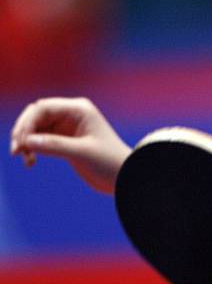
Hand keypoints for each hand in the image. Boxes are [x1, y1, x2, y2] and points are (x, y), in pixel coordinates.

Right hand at [10, 97, 131, 193]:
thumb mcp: (82, 153)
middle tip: (16, 151)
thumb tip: (26, 141)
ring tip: (26, 160)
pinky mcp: (65, 139)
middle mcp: (71, 113)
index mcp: (79, 109)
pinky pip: (41, 139)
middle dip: (23, 132)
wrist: (124, 176)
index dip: (27, 123)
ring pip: (35, 128)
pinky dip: (32, 148)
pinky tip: (30, 162)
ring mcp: (67, 126)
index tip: (22, 143)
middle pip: (35, 115)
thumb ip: (55, 146)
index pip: (43, 107)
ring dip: (26, 142)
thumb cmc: (109, 162)